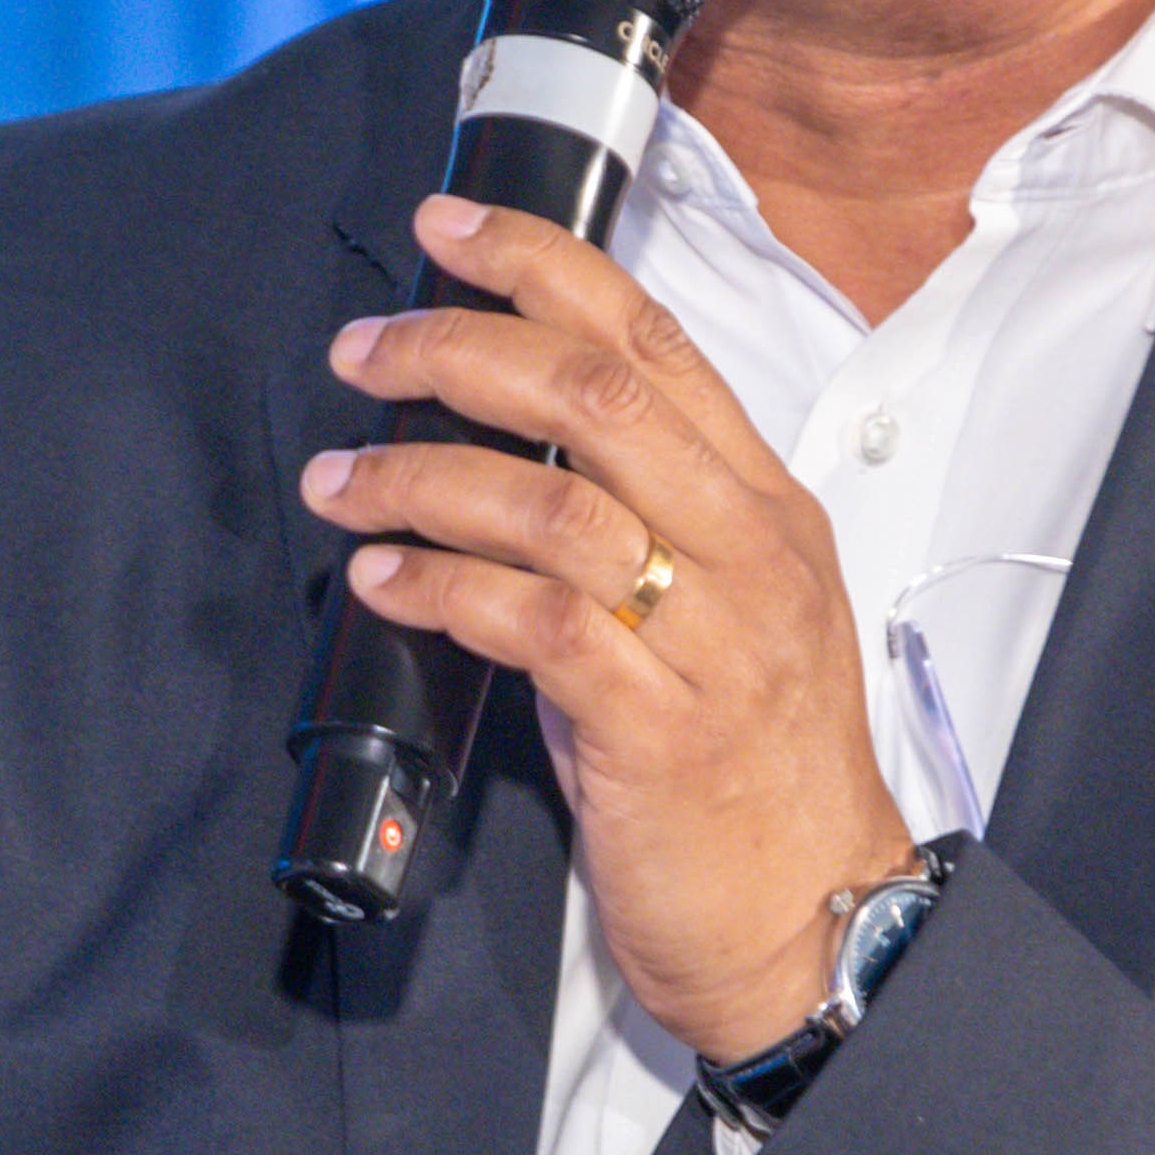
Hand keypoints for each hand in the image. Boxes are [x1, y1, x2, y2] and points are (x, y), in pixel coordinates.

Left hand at [303, 192, 911, 1053]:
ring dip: (420, 474)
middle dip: (460, 347)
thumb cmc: (750, 774)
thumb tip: (499, 462)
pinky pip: (532, 623)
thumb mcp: (719, 619)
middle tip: (366, 348)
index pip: (655, 343)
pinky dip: (439, 586)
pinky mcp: (659, 728)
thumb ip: (636, 531)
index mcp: (765, 507)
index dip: (544, 267)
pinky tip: (381, 580)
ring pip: (552, 502)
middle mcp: (750, 553)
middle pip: (596, 394)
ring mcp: (714, 639)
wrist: (813, 922)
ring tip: (341, 478)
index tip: (450, 231)